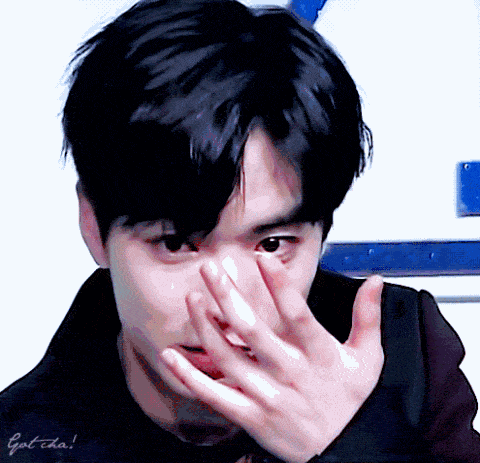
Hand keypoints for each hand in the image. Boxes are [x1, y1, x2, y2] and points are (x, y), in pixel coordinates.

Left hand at [161, 256, 383, 462]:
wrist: (347, 453)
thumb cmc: (352, 401)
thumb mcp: (368, 359)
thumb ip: (368, 317)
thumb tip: (375, 281)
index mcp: (318, 354)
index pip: (297, 313)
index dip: (279, 284)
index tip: (261, 257)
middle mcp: (290, 372)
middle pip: (253, 329)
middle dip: (228, 295)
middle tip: (211, 269)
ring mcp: (268, 396)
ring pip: (228, 358)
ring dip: (205, 327)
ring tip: (192, 299)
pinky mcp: (251, 417)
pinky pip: (215, 395)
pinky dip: (190, 377)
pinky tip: (170, 357)